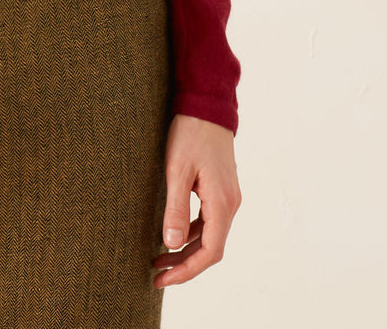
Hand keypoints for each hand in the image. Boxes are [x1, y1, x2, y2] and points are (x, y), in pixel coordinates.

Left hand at [152, 113, 240, 288]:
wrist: (206, 106)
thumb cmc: (190, 134)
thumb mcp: (177, 170)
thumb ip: (175, 208)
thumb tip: (171, 244)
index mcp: (222, 204)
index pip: (209, 252)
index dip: (186, 271)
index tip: (163, 279)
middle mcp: (230, 204)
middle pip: (210, 248)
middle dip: (184, 264)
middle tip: (156, 274)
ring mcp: (228, 197)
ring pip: (209, 235)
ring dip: (186, 249)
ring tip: (159, 258)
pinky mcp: (221, 189)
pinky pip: (208, 221)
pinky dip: (191, 232)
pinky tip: (172, 233)